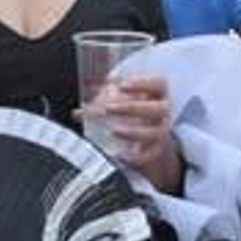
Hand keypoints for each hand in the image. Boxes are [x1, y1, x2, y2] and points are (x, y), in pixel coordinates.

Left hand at [103, 75, 182, 190]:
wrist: (147, 131)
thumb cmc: (131, 107)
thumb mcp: (120, 97)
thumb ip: (101, 101)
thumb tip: (77, 112)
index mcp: (157, 92)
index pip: (158, 83)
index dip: (141, 83)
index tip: (121, 85)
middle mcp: (162, 111)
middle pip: (156, 108)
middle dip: (132, 108)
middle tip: (109, 107)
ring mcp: (161, 130)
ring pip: (156, 133)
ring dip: (134, 132)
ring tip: (114, 130)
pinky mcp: (156, 149)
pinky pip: (151, 155)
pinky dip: (137, 157)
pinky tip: (120, 155)